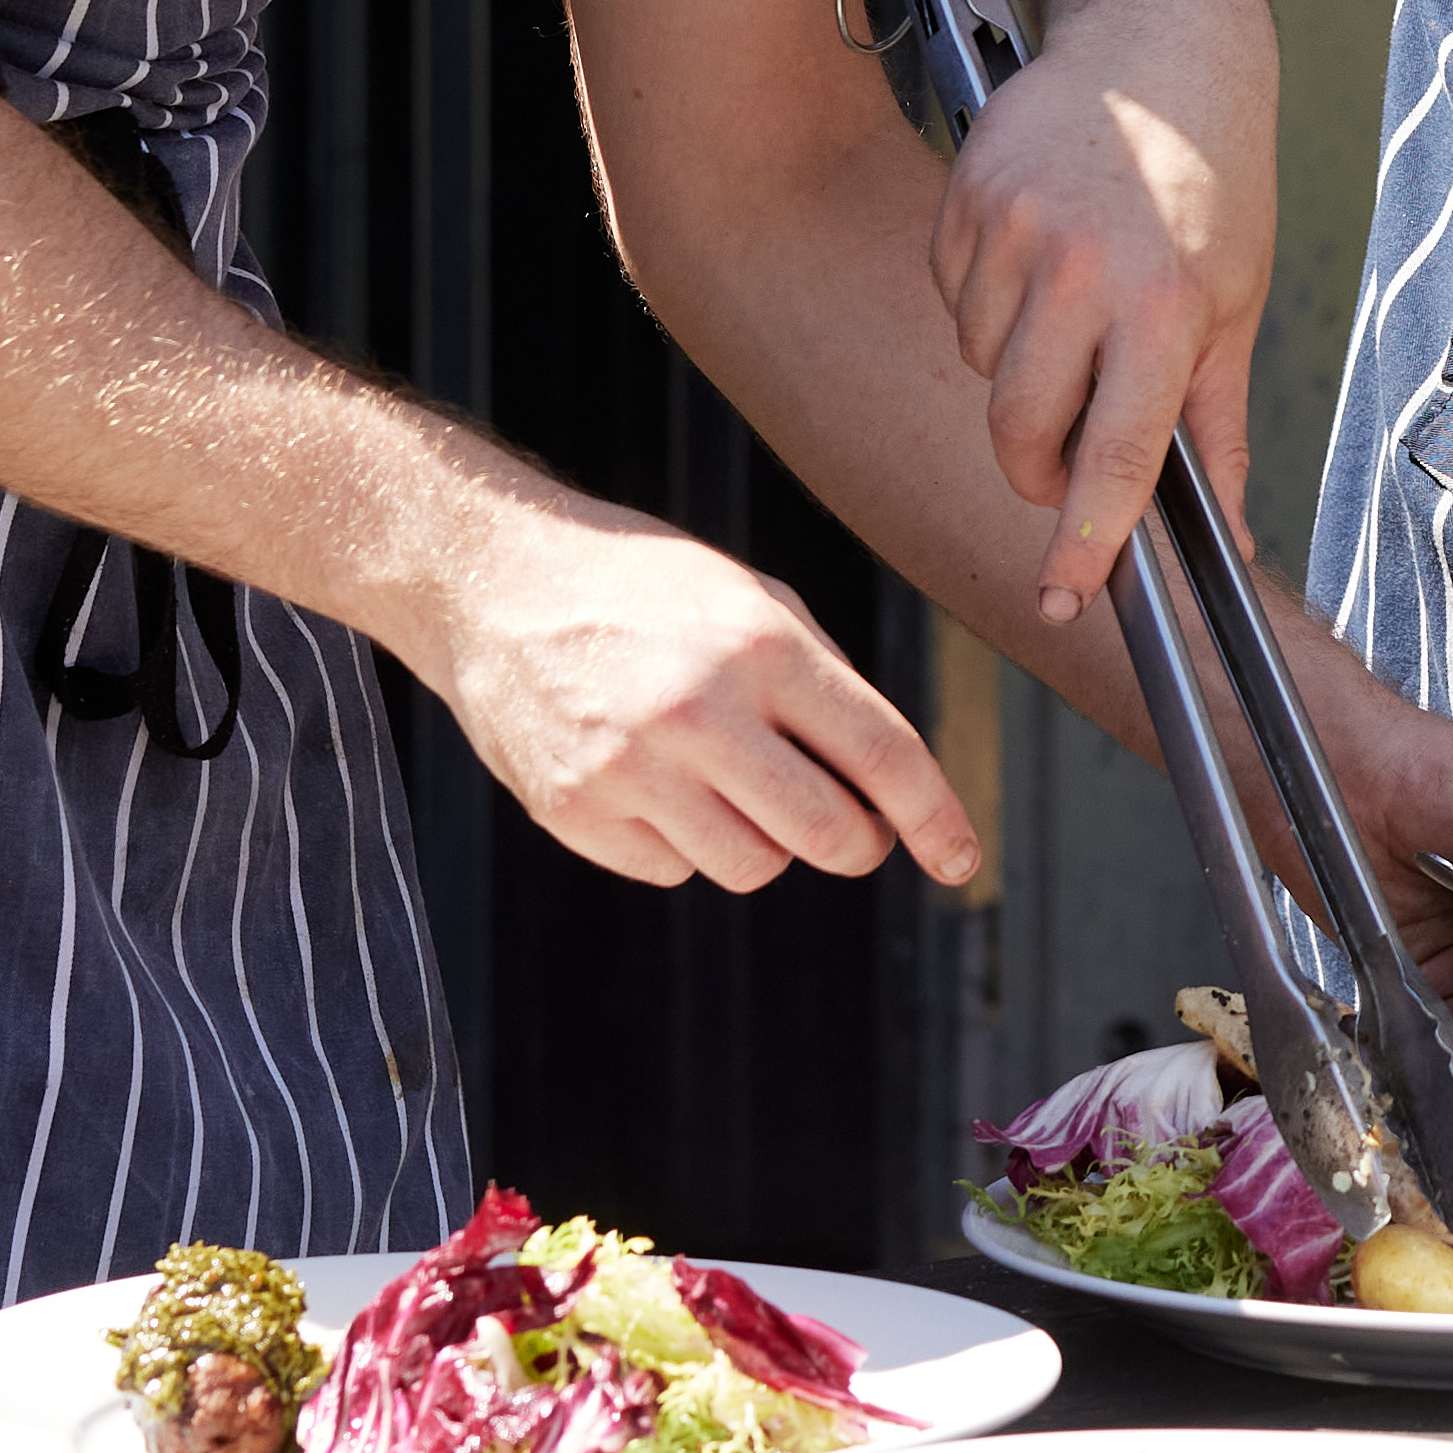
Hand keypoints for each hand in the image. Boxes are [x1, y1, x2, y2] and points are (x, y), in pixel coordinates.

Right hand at [422, 500, 986, 897]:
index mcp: (760, 645)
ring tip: (728, 777)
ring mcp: (628, 767)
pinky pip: (673, 871)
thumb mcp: (753, 599)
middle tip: (852, 829)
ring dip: (765, 841)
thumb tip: (894, 788)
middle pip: (826, 835)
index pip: (880, 753)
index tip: (960, 858)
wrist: (493, 581)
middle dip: (857, 843)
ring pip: (751, 866)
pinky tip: (654, 780)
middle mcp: (697, 710)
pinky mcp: (573, 809)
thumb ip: (828, 685)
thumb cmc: (646, 590)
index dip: (934, 816)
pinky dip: (682, 842)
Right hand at [935, 22, 1258, 630]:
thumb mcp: (1235, 301)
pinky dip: (987, 302)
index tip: (1063, 595)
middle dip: (1036, 463)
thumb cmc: (1212, 177)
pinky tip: (1039, 251)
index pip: (1115, 457)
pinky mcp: (965, 199)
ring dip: (1017, 365)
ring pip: (980, 368)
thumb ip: (1216, 425)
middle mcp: (1083, 272)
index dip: (1085, 540)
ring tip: (1077, 296)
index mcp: (1164, 306)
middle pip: (1020, 431)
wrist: (1160, 39)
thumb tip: (1223, 534)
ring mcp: (1013, 232)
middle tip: (1073, 438)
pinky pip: (954, 301)